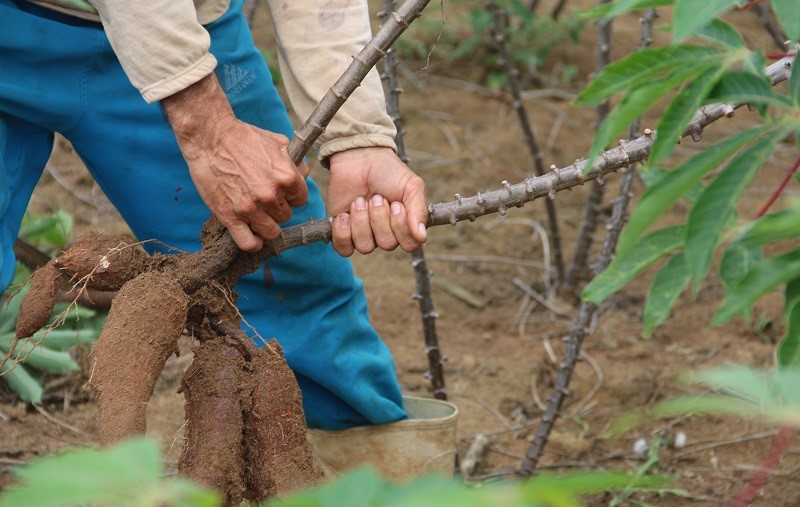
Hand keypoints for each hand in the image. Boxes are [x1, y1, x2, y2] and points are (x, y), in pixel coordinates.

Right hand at [162, 74, 308, 251]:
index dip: (290, 197)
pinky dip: (254, 244)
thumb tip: (305, 173)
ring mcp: (251, 208)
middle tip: (262, 199)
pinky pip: (249, 243)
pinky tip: (254, 236)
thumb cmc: (243, 138)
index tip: (280, 194)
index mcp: (287, 178)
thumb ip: (294, 162)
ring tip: (258, 216)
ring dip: (266, 225)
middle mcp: (271, 195)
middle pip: (285, 216)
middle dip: (276, 208)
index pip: (300, 200)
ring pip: (271, 232)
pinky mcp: (231, 217)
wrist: (210, 138)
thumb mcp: (277, 143)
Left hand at [327, 147, 426, 256]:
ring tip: (360, 200)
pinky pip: (344, 248)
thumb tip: (422, 237)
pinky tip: (345, 214)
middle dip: (379, 217)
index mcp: (405, 226)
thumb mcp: (411, 186)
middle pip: (387, 244)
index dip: (401, 226)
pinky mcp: (343, 232)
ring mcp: (364, 235)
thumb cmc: (389, 172)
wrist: (360, 158)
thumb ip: (419, 211)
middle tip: (376, 197)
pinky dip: (343, 232)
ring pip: (365, 247)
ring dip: (361, 220)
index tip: (396, 204)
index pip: (409, 244)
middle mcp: (385, 234)